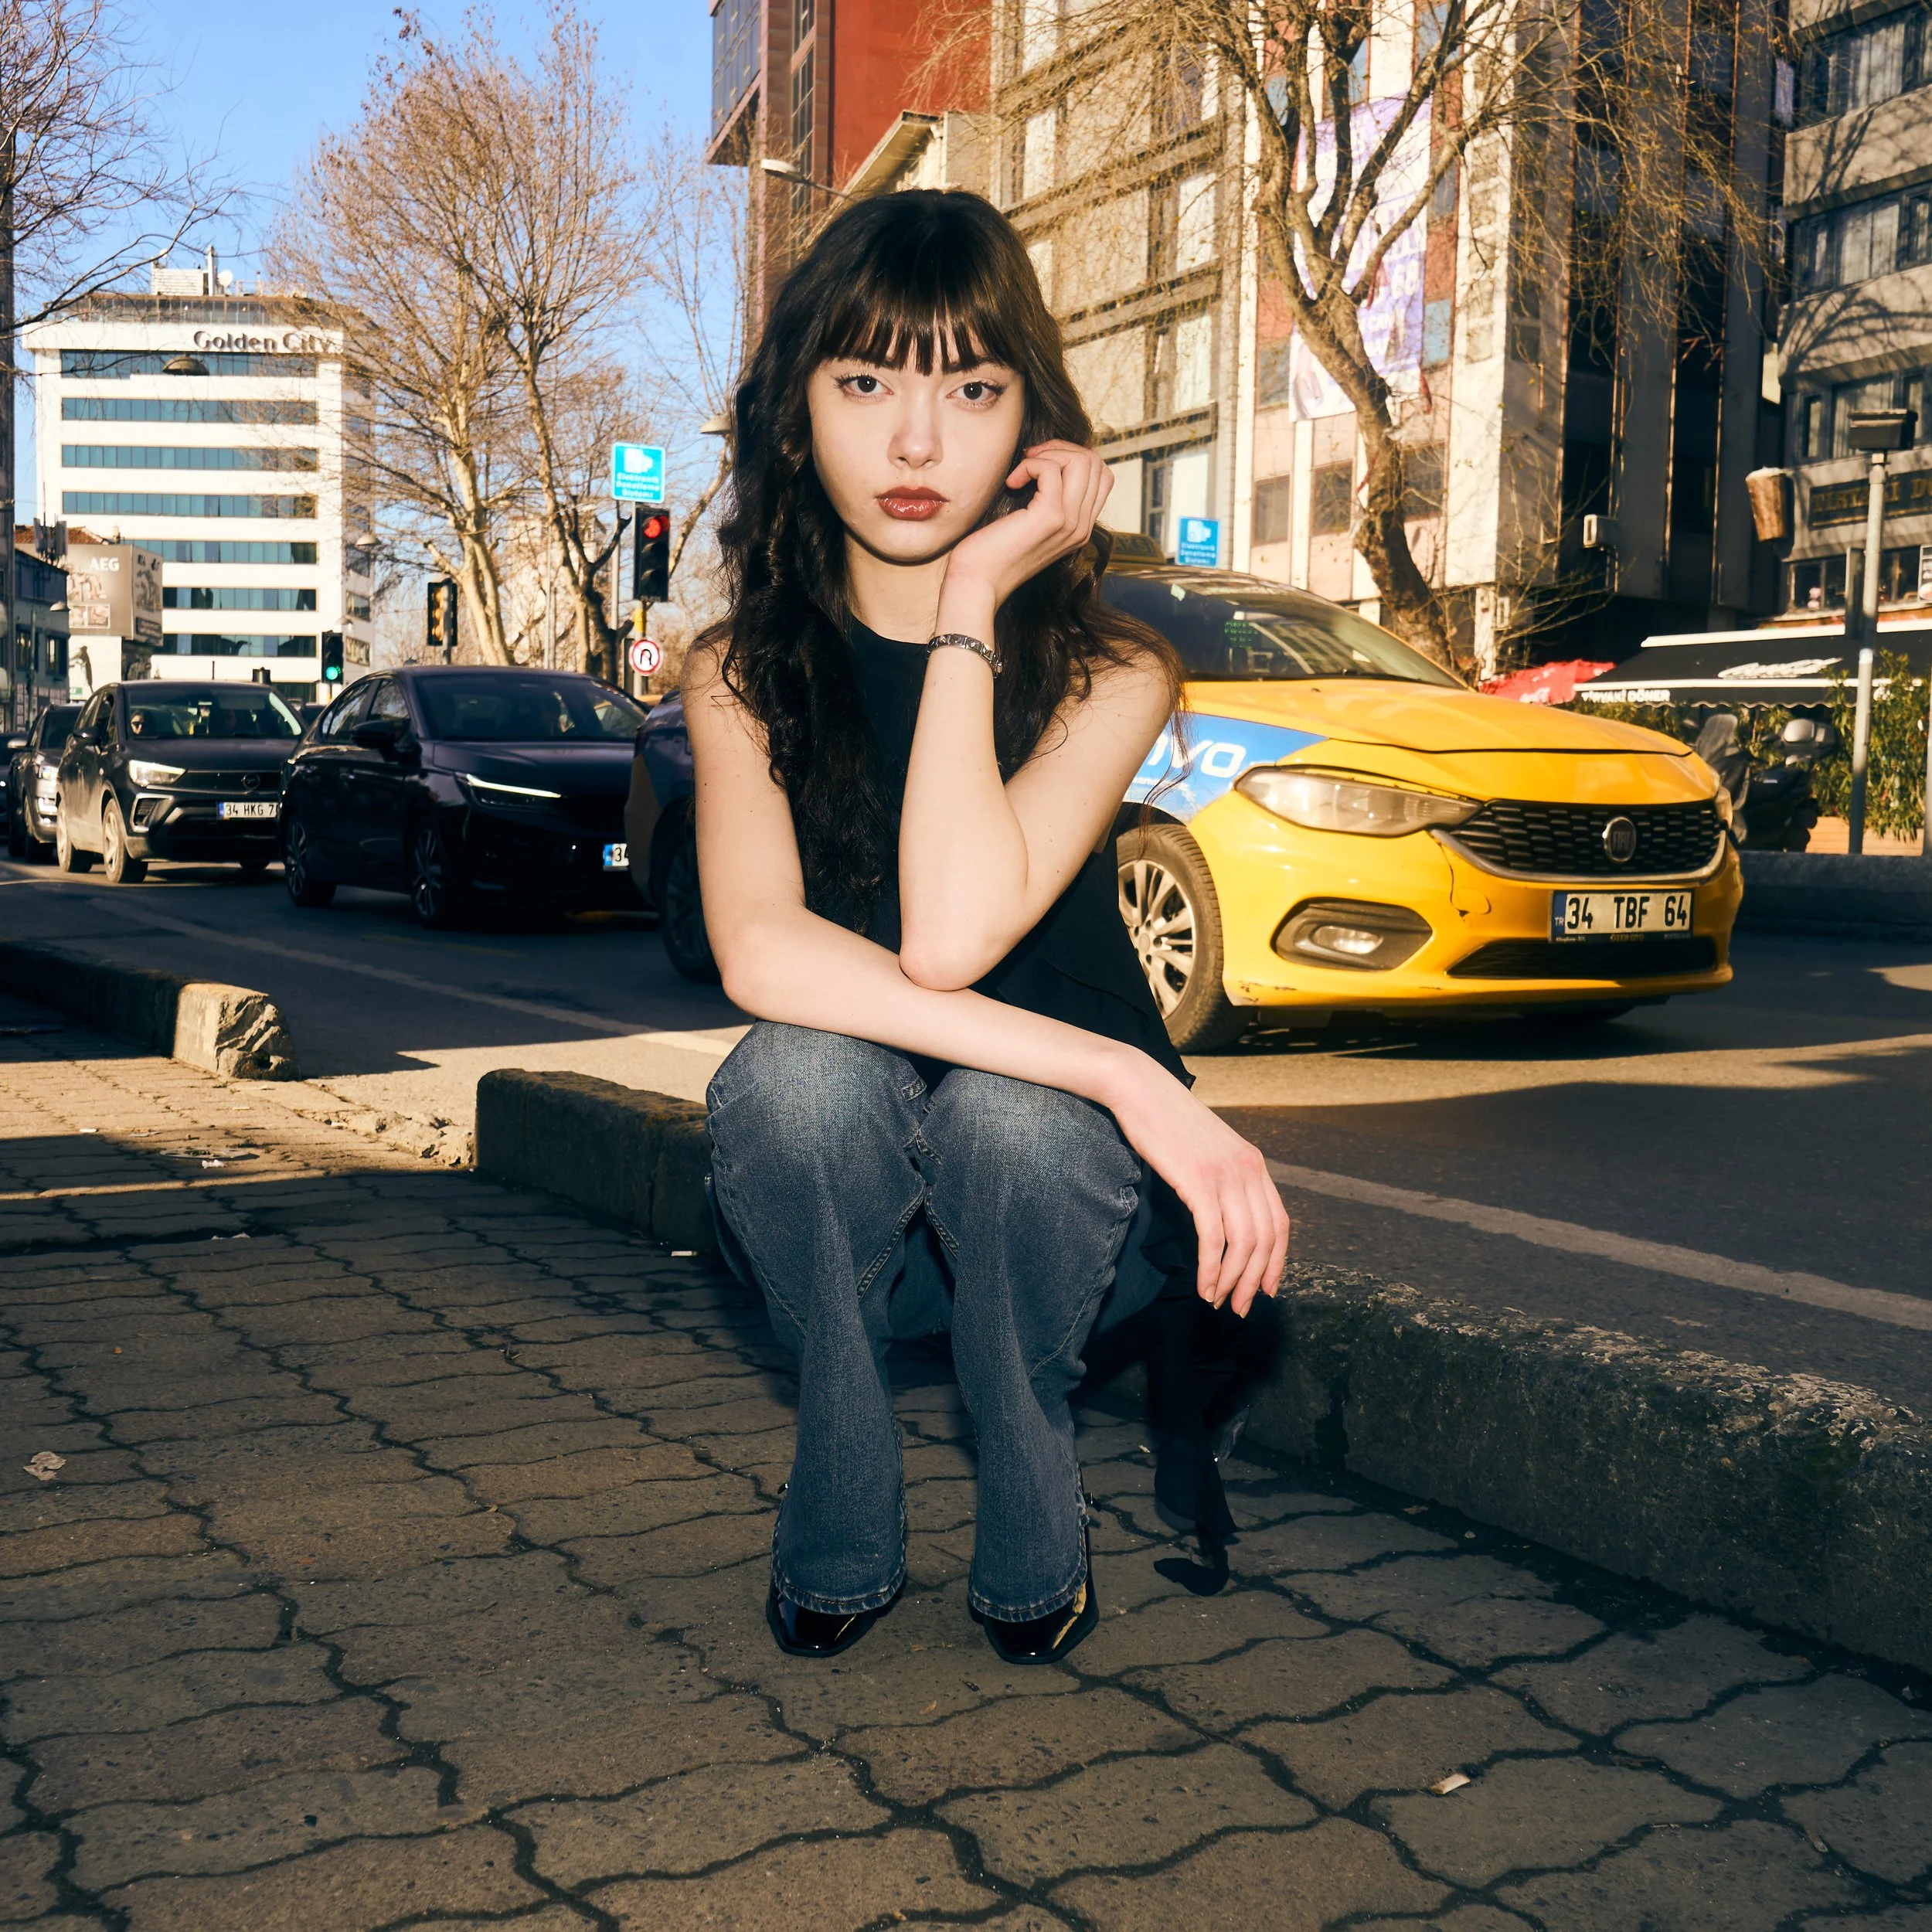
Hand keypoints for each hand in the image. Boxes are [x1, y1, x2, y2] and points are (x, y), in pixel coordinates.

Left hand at [940, 441, 1112, 610]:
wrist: (977, 583)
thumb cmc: (993, 551)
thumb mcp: (1030, 523)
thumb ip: (1048, 499)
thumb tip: (1048, 461)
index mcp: (1081, 528)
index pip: (1102, 476)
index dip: (1074, 457)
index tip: (1041, 462)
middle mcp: (1082, 527)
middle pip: (1095, 463)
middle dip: (1061, 449)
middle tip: (1030, 460)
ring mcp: (1070, 523)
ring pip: (1081, 461)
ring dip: (1048, 454)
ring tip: (1022, 469)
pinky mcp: (1050, 518)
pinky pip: (1050, 469)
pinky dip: (1029, 465)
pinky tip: (1012, 483)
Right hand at [1101, 1055, 1290, 1316]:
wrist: (1140, 1088)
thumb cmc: (1166, 1121)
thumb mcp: (1207, 1149)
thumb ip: (1223, 1177)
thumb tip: (1224, 1215)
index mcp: (1254, 1163)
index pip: (1280, 1223)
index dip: (1277, 1262)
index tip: (1266, 1289)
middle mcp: (1248, 1170)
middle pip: (1264, 1240)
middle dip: (1255, 1281)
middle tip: (1239, 1308)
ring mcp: (1225, 1175)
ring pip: (1242, 1243)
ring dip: (1233, 1281)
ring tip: (1219, 1303)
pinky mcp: (1199, 1181)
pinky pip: (1213, 1237)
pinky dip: (1211, 1269)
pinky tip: (1204, 1287)